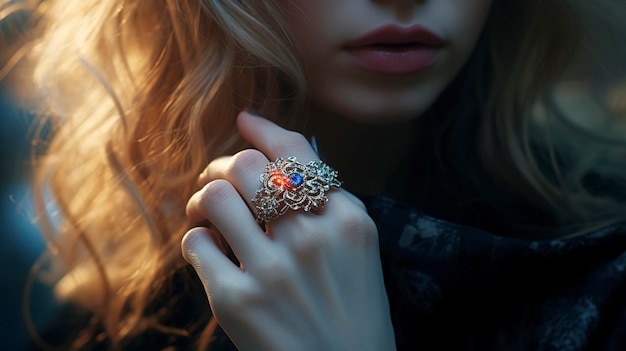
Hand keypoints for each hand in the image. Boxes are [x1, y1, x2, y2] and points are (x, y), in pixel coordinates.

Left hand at [182, 111, 395, 350]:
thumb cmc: (354, 315)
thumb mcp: (358, 251)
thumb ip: (328, 206)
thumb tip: (281, 160)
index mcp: (348, 221)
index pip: (297, 153)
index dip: (264, 130)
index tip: (245, 120)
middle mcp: (312, 238)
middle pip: (247, 166)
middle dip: (222, 166)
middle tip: (217, 180)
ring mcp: (274, 270)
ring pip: (216, 196)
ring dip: (202, 199)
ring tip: (204, 213)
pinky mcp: (239, 301)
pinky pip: (198, 244)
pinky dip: (198, 241)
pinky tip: (211, 252)